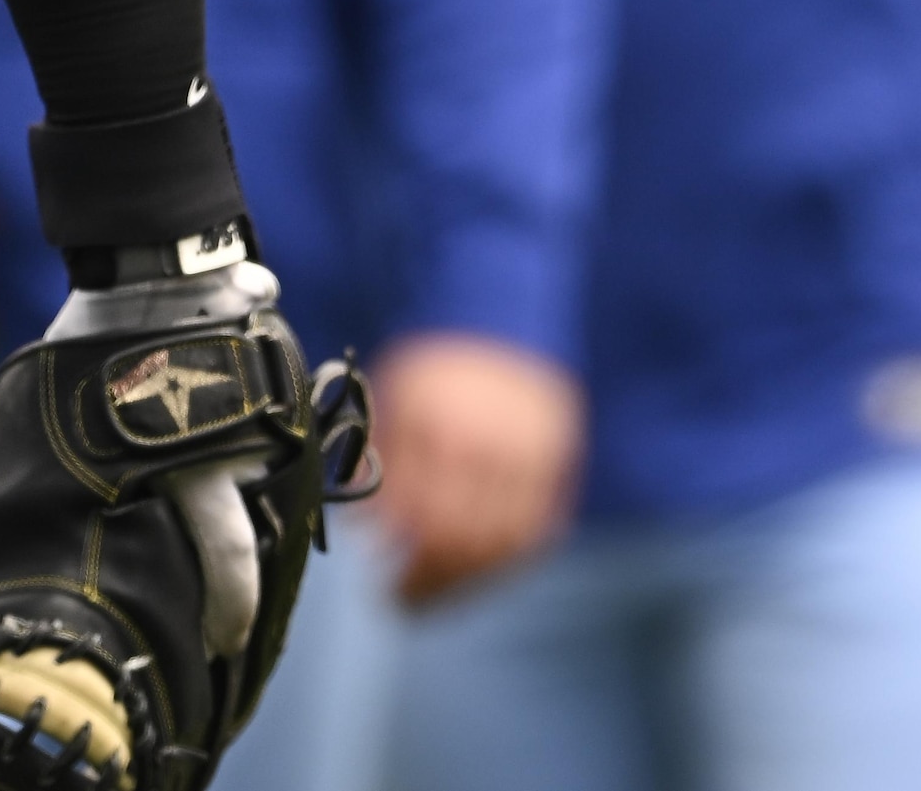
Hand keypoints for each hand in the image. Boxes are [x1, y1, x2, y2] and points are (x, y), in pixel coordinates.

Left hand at [365, 333, 583, 604]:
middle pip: (462, 539)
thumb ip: (377, 459)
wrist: (499, 317)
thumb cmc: (431, 368)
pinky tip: (475, 574)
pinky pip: (537, 530)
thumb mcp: (392, 399)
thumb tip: (363, 529)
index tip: (377, 584)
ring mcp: (528, 453)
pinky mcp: (557, 461)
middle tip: (401, 602)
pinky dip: (507, 562)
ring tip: (434, 597)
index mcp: (435, 422)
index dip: (403, 562)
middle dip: (429, 583)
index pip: (421, 519)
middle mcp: (486, 440)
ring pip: (502, 544)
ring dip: (466, 582)